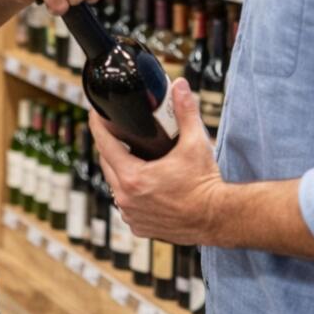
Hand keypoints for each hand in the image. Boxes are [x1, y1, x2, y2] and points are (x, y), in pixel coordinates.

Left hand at [89, 78, 224, 245]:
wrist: (217, 218)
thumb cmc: (205, 184)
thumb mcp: (195, 142)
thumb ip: (185, 111)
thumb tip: (180, 86)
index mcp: (133, 178)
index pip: (104, 145)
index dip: (98, 125)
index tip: (96, 113)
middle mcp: (127, 199)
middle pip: (107, 164)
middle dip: (111, 146)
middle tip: (119, 132)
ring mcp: (132, 215)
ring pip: (116, 186)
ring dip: (121, 171)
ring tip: (133, 156)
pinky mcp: (140, 227)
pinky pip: (127, 205)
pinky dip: (131, 193)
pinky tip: (144, 184)